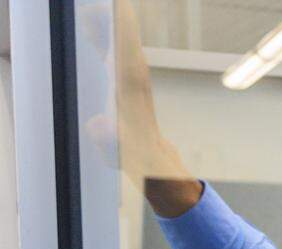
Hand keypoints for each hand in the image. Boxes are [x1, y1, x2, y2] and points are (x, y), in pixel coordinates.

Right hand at [104, 0, 200, 216]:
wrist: (169, 180)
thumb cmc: (152, 170)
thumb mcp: (133, 160)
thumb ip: (115, 143)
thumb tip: (98, 125)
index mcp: (135, 100)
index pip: (127, 59)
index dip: (120, 34)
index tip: (116, 8)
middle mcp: (137, 92)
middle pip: (126, 49)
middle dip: (117, 23)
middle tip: (109, 0)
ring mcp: (134, 93)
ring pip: (122, 53)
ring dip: (111, 30)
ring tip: (96, 6)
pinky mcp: (130, 98)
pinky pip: (117, 63)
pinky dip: (107, 44)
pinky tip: (95, 32)